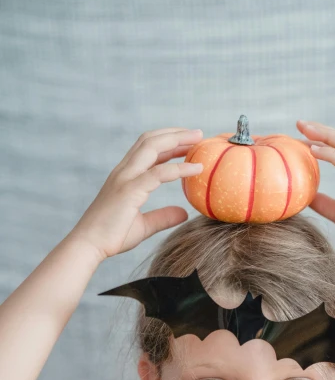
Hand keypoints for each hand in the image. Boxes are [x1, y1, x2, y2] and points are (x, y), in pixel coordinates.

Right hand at [67, 128, 203, 260]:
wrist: (89, 246)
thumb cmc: (111, 237)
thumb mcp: (143, 226)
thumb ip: (162, 217)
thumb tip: (183, 212)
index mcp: (124, 176)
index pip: (146, 148)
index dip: (168, 141)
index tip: (189, 142)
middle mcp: (124, 171)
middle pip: (150, 140)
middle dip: (175, 133)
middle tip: (198, 133)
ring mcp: (125, 178)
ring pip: (152, 147)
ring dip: (177, 140)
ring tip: (199, 139)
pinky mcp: (130, 190)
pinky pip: (159, 173)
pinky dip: (180, 168)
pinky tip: (197, 169)